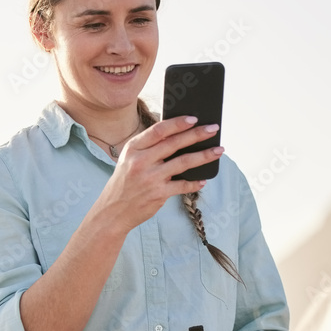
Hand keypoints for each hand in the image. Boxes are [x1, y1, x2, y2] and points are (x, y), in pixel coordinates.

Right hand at [94, 116, 222, 232]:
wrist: (112, 211)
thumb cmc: (124, 183)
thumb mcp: (129, 160)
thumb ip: (148, 148)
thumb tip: (179, 137)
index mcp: (133, 148)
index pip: (159, 130)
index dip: (178, 123)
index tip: (194, 118)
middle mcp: (141, 161)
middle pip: (175, 143)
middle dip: (197, 134)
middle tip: (214, 129)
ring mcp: (150, 178)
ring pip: (184, 162)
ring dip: (204, 155)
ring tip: (218, 150)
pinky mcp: (158, 194)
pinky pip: (183, 185)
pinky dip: (194, 183)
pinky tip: (203, 180)